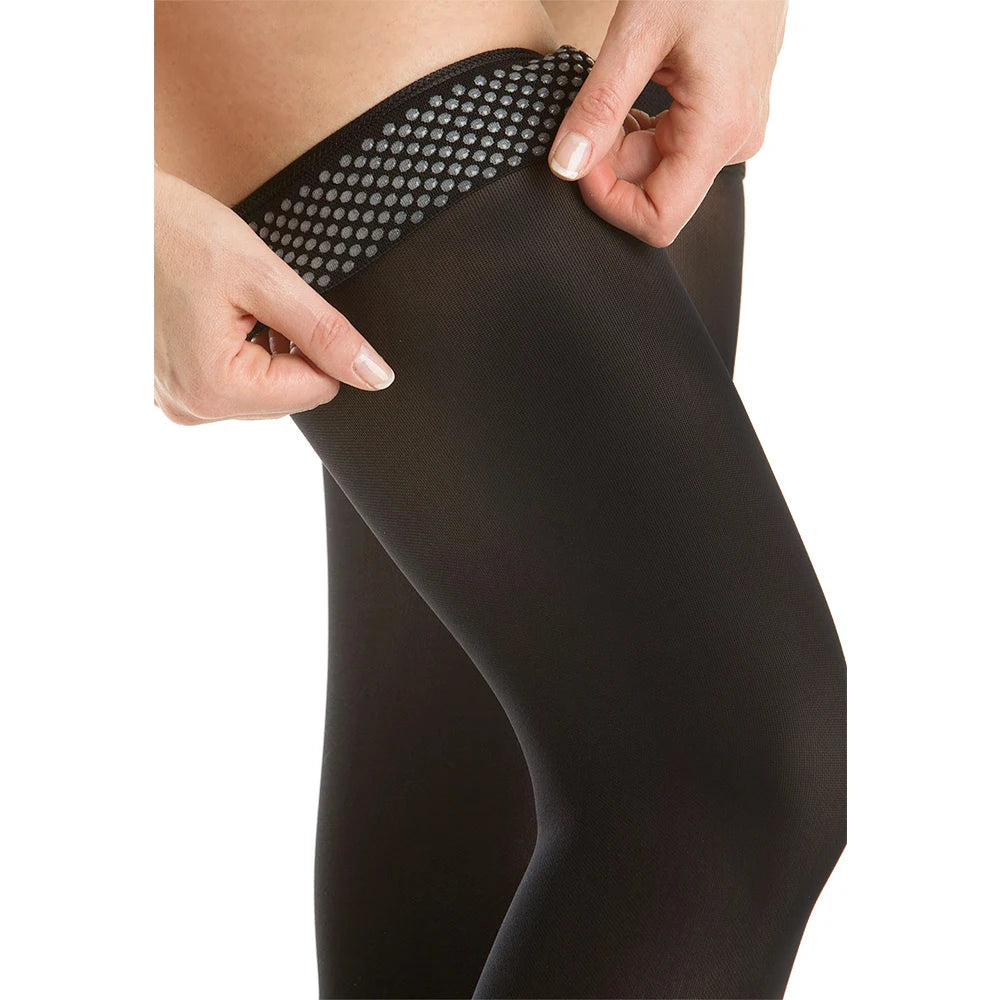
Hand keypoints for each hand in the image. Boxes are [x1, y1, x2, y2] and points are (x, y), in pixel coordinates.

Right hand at [154, 165, 394, 424]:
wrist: (105, 209)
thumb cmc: (171, 230)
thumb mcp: (265, 277)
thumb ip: (326, 333)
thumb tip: (376, 378)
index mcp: (215, 391)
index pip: (318, 390)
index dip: (316, 343)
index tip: (280, 302)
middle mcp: (191, 409)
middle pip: (290, 393)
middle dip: (285, 345)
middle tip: (248, 299)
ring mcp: (175, 400)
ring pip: (263, 388)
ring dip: (261, 346)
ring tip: (224, 302)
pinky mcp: (168, 387)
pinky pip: (229, 379)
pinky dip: (235, 348)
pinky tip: (210, 312)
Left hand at [547, 0, 786, 245]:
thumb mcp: (639, 31)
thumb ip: (598, 106)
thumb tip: (564, 168)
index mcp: (719, 131)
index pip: (658, 219)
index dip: (609, 201)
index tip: (582, 158)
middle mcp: (735, 142)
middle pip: (656, 192)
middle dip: (612, 163)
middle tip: (592, 108)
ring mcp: (736, 129)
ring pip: (663, 168)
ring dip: (626, 142)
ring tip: (618, 85)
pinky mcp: (729, 114)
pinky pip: (677, 144)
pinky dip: (645, 127)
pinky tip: (638, 85)